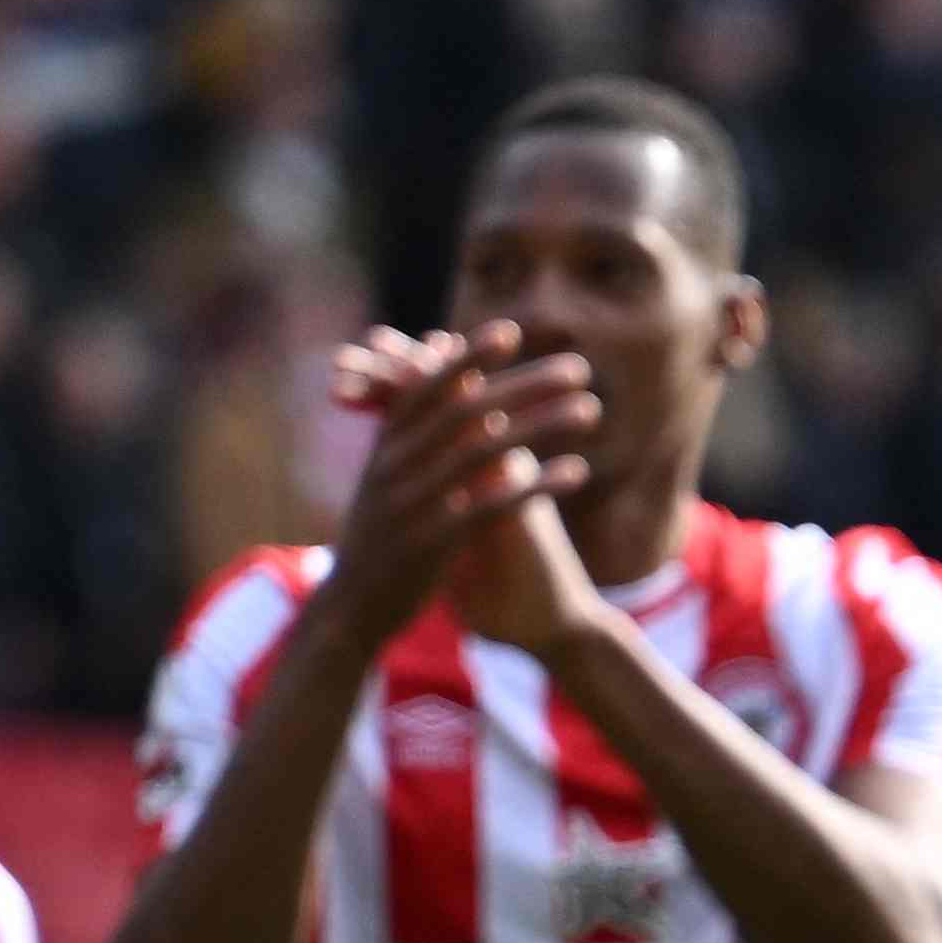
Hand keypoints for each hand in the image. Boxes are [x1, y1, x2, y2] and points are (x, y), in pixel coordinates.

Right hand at [317, 323, 600, 654]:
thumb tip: (431, 365)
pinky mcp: (434, 543)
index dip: (466, 357)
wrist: (350, 610)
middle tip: (577, 367)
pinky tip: (577, 470)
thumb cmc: (378, 539)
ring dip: (543, 424)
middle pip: (467, 409)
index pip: (427, 387)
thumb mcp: (384, 478)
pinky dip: (539, 483)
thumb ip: (408, 430)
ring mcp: (413, 503)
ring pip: (486, 451)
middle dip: (524, 383)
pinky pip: (495, 505)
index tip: (510, 332)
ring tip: (591, 409)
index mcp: (385, 446)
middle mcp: (396, 466)